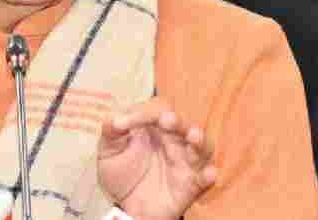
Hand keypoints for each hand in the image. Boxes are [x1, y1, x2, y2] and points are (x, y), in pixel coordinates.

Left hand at [97, 97, 216, 219]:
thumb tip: (113, 120)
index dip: (142, 113)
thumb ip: (110, 134)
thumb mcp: (109, 152)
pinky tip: (209, 173)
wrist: (126, 207)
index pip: (156, 109)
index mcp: (154, 127)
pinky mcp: (190, 185)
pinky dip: (208, 175)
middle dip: (177, 120)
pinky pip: (204, 179)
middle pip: (183, 123)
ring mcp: (184, 162)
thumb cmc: (122, 173)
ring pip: (202, 146)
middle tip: (167, 121)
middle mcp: (173, 140)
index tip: (121, 125)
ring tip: (194, 136)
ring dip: (200, 141)